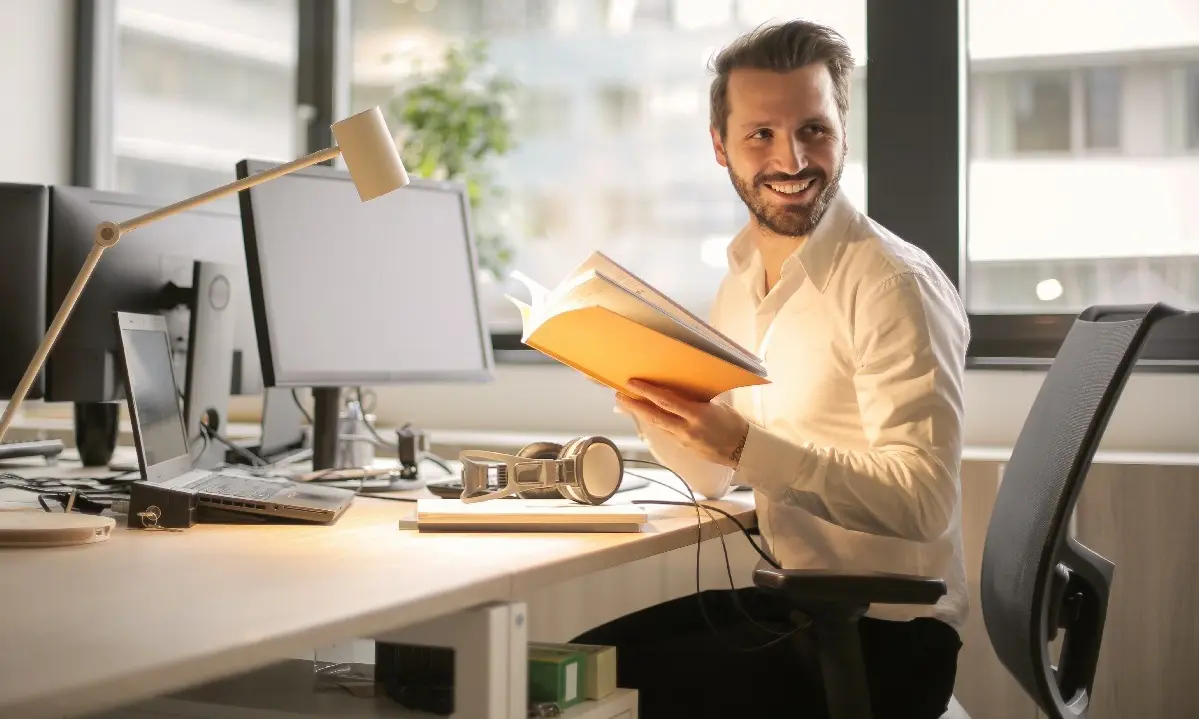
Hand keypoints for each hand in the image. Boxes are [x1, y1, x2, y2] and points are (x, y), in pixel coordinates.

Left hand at [617, 379, 748, 467]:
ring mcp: (683, 440)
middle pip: (654, 415)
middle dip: (635, 405)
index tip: (632, 383)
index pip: (666, 401)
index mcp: (697, 414)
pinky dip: (655, 422)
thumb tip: (679, 390)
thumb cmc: (734, 423)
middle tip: (619, 395)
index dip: (647, 391)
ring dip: (641, 414)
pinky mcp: (683, 447)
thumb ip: (696, 400)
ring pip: (657, 425)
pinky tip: (647, 415)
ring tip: (627, 403)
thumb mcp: (716, 406)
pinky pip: (665, 432)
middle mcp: (686, 428)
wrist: (743, 450)